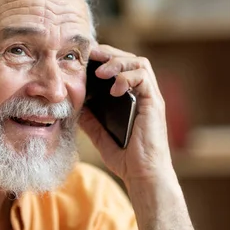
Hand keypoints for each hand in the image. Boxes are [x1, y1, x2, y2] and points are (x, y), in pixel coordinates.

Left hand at [79, 45, 173, 186]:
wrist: (143, 176)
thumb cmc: (126, 158)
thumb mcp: (101, 136)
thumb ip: (90, 120)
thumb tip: (75, 106)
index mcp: (132, 99)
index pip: (121, 67)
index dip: (105, 58)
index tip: (86, 57)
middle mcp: (143, 95)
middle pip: (131, 59)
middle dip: (110, 53)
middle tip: (91, 54)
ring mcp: (151, 98)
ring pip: (140, 63)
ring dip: (118, 62)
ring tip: (100, 72)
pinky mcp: (155, 104)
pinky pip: (144, 78)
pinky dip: (127, 78)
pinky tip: (115, 89)